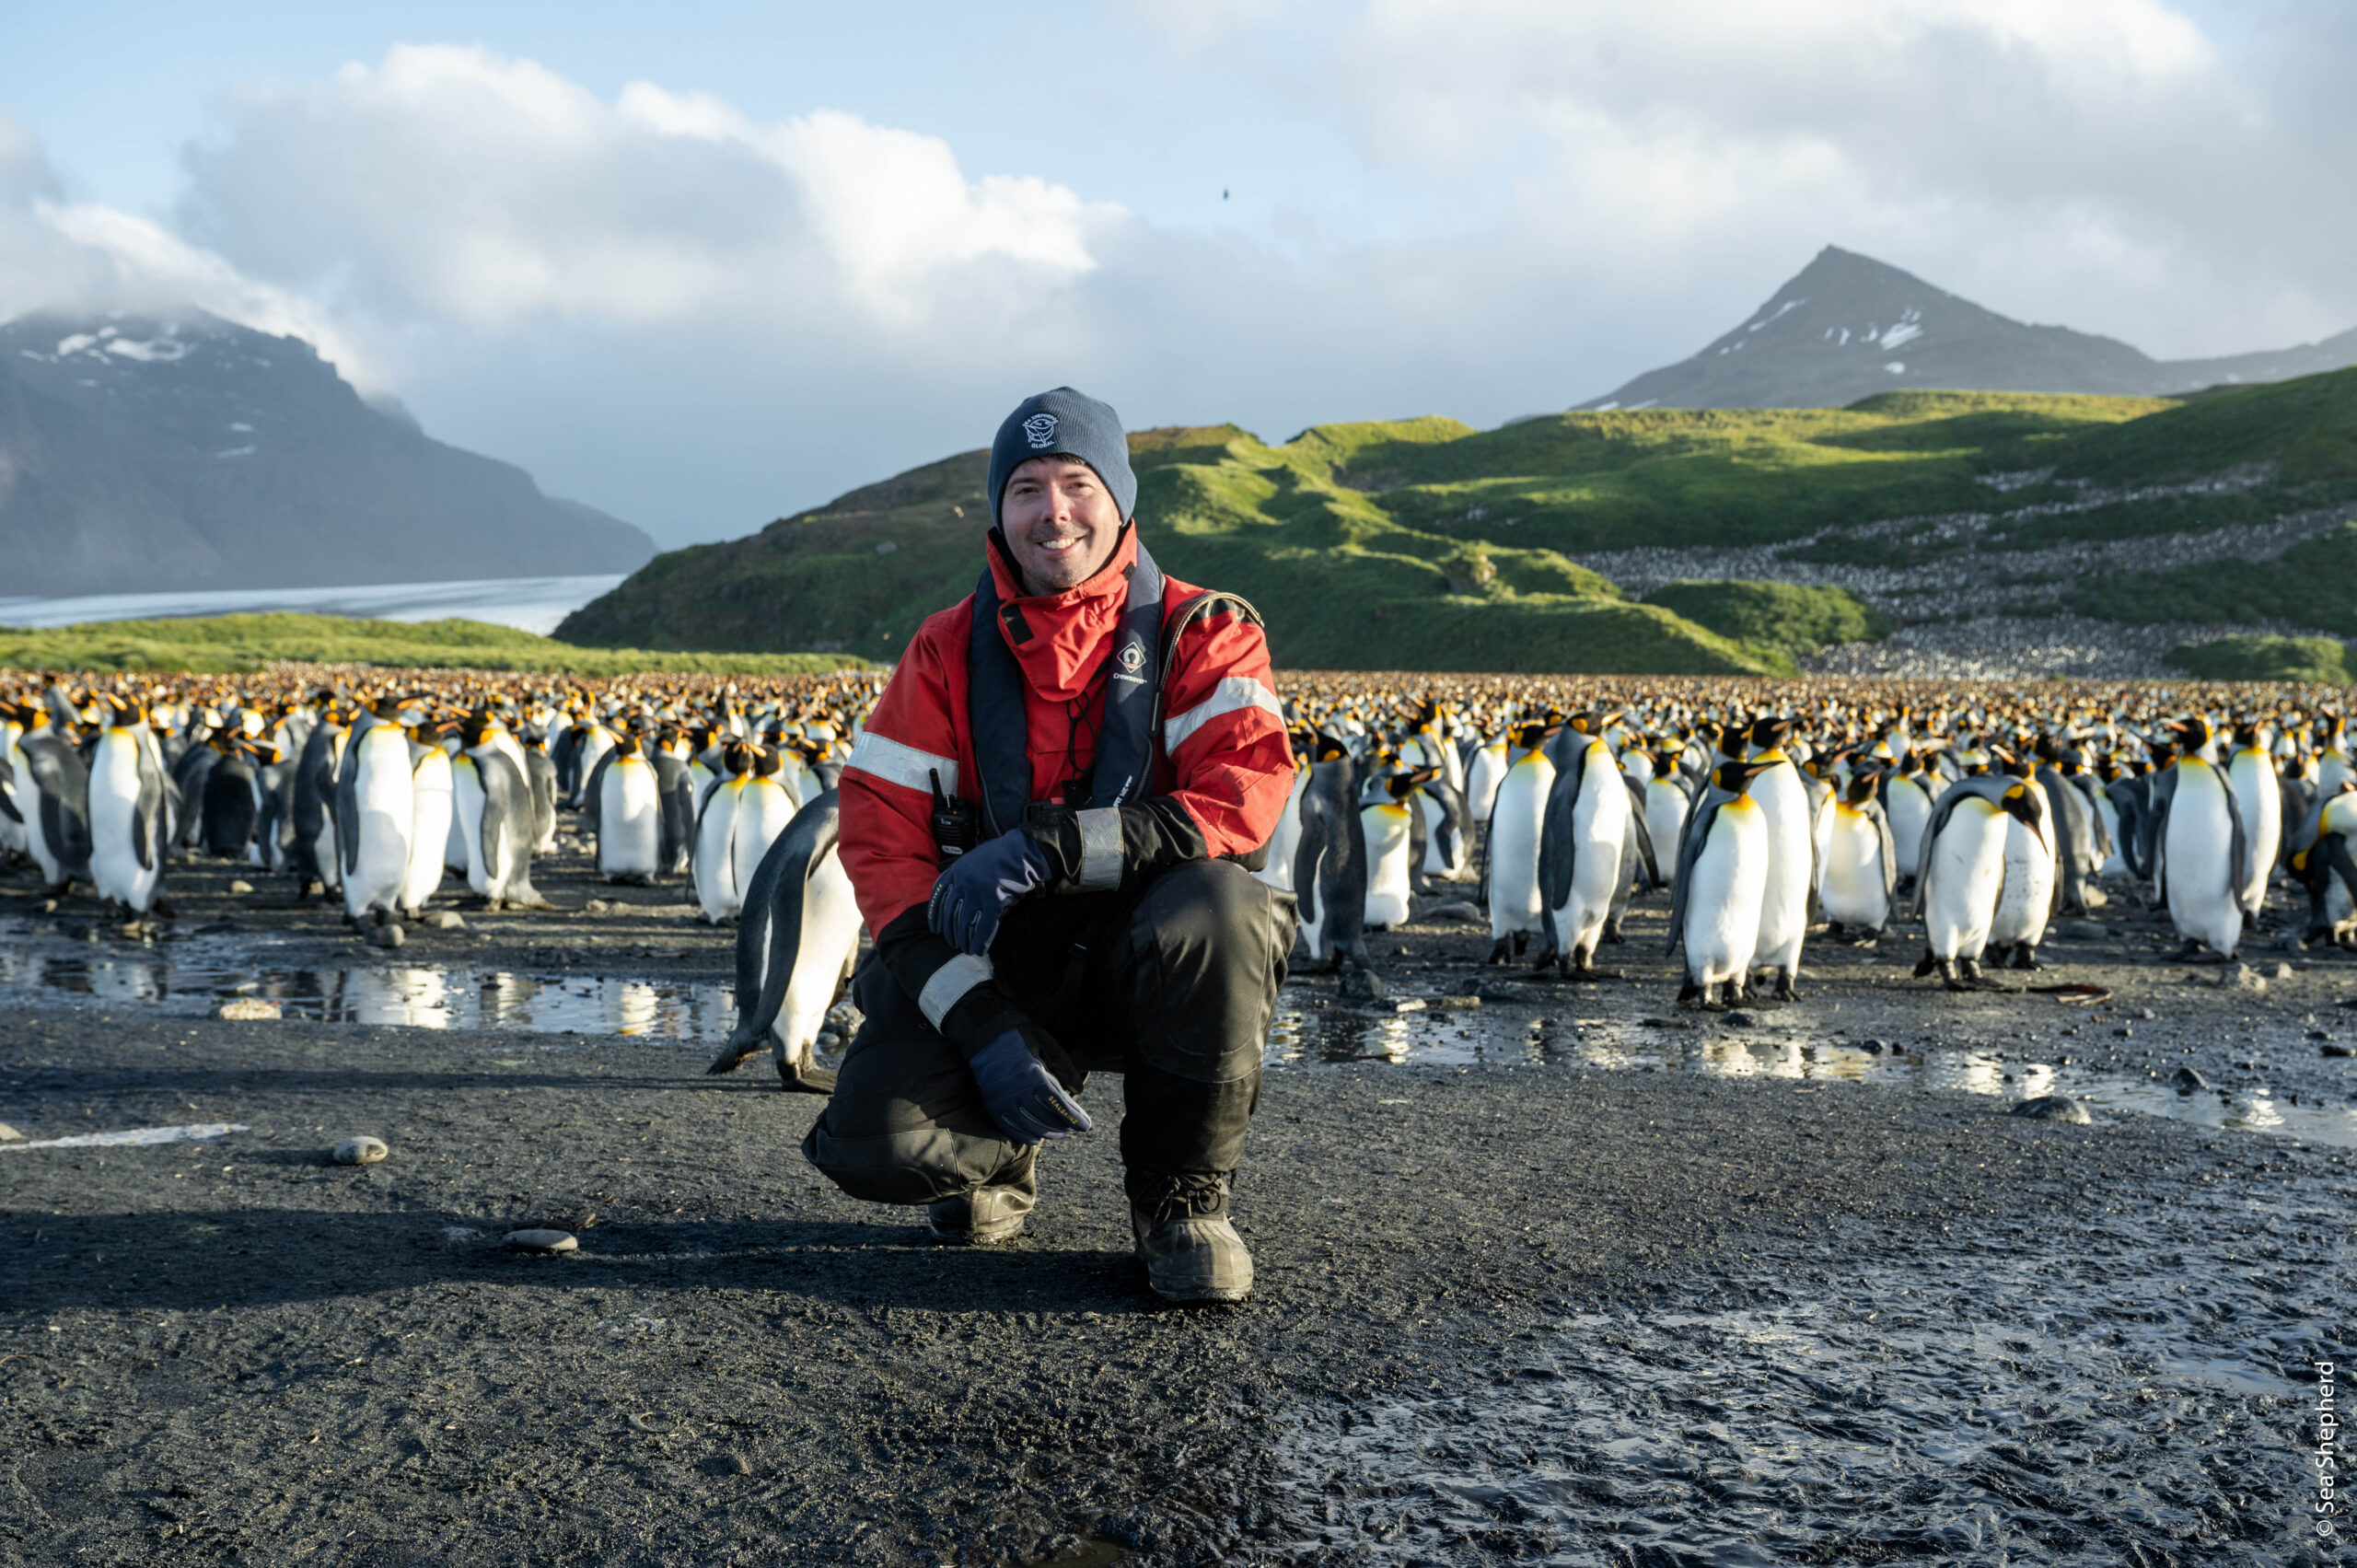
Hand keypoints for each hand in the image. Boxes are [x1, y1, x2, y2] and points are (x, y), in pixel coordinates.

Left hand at [927, 829, 1048, 954]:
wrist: (1020, 850)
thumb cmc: (1000, 854)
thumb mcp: (974, 859)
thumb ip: (963, 874)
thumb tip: (957, 895)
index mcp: (956, 871)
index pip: (938, 897)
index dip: (935, 916)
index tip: (935, 928)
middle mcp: (962, 882)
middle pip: (949, 913)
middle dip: (949, 931)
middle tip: (952, 943)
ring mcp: (977, 892)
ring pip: (964, 922)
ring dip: (963, 939)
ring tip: (965, 949)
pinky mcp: (993, 900)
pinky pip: (984, 926)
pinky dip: (980, 940)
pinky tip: (978, 950)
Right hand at [968, 1028, 1091, 1143]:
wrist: (985, 1036)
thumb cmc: (1020, 1037)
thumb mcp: (1046, 1044)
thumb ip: (1064, 1066)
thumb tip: (1078, 1089)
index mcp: (1034, 1075)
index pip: (1059, 1104)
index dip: (1074, 1118)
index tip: (1085, 1126)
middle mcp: (1019, 1091)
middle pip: (1046, 1118)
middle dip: (1064, 1126)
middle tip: (1074, 1127)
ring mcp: (1004, 1100)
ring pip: (1030, 1126)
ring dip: (1047, 1133)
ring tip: (1059, 1133)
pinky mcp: (993, 1104)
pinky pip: (1010, 1127)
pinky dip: (1024, 1136)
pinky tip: (1035, 1138)